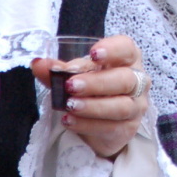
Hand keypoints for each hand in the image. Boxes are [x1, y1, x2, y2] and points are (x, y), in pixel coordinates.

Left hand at [31, 35, 149, 157]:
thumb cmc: (91, 89)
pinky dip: (88, 124)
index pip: (126, 48)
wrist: (99, 123)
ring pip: (121, 106)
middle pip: (125, 79)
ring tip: (70, 106)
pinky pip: (111, 127)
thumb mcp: (76, 75)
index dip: (113, 49)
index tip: (92, 54)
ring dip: (93, 106)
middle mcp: (137, 81)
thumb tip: (39, 64)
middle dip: (97, 83)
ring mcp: (136, 106)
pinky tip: (69, 121)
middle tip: (71, 86)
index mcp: (127, 59)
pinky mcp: (128, 128)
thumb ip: (58, 70)